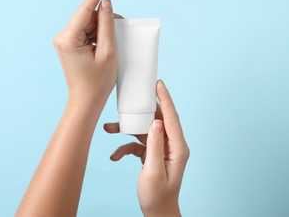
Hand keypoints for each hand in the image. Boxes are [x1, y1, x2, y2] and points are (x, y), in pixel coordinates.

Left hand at [53, 0, 121, 104]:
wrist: (86, 100)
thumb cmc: (97, 81)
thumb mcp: (108, 52)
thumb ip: (107, 25)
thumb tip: (106, 4)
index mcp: (68, 39)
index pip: (85, 9)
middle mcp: (62, 37)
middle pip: (87, 17)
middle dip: (105, 19)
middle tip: (121, 28)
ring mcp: (64, 41)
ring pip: (87, 24)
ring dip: (102, 28)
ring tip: (112, 44)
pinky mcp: (68, 44)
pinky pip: (85, 32)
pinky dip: (97, 34)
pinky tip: (105, 44)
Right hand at [104, 80, 189, 216]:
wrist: (157, 211)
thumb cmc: (157, 196)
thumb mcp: (153, 172)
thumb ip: (154, 146)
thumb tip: (155, 122)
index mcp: (178, 148)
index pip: (172, 118)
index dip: (165, 99)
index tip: (159, 84)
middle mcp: (172, 145)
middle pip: (158, 120)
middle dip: (142, 110)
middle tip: (132, 97)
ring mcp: (162, 149)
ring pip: (145, 130)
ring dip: (128, 130)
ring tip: (110, 128)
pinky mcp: (153, 153)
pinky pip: (139, 143)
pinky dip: (126, 147)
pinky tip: (115, 156)